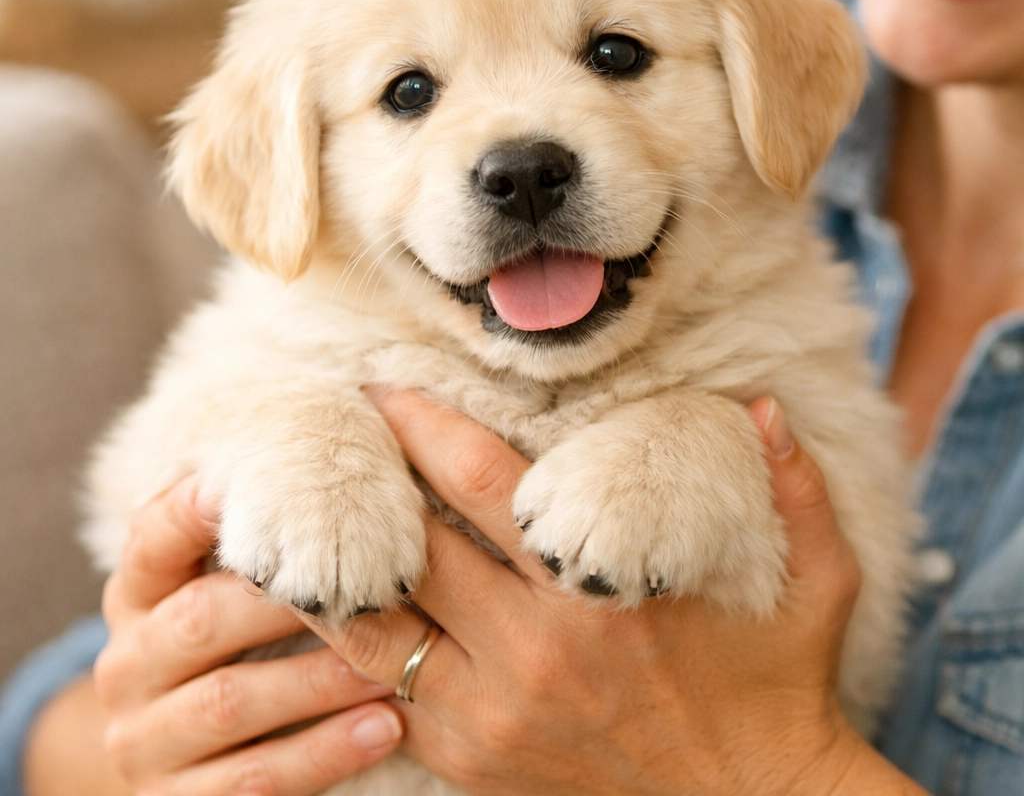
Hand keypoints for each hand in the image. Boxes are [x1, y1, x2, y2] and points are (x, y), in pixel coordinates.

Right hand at [90, 476, 402, 794]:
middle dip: (288, 604)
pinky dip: (325, 753)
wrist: (188, 756)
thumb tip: (343, 470)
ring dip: (320, 682)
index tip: (249, 486)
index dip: (194, 510)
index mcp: (137, 594)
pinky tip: (386, 727)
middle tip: (368, 589)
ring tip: (390, 664)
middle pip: (200, 619)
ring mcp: (143, 739)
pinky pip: (253, 780)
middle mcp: (127, 663)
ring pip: (231, 703)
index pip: (152, 539)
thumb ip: (264, 539)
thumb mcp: (231, 587)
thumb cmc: (237, 639)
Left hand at [304, 390, 924, 795]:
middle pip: (416, 544)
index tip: (386, 387)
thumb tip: (764, 405)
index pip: (485, 485)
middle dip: (366, 480)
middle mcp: (534, 650)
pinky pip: (389, 693)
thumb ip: (795, 488)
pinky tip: (331, 603)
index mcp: (600, 592)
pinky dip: (353, 645)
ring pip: (380, 627)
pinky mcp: (474, 761)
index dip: (426, 427)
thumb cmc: (780, 689)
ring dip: (337, 566)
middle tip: (326, 430)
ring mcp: (493, 714)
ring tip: (299, 516)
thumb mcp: (818, 585)